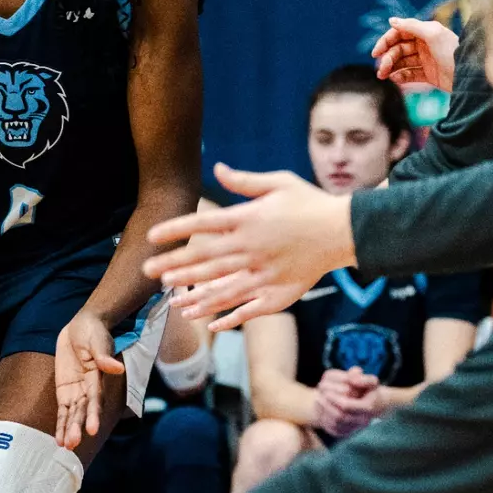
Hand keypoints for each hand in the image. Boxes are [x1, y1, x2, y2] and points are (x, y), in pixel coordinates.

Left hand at [55, 311, 124, 449]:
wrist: (82, 325)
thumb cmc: (93, 332)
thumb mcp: (98, 341)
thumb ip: (104, 356)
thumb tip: (117, 368)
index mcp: (98, 377)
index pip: (95, 399)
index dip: (94, 414)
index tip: (92, 430)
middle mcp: (88, 388)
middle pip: (83, 411)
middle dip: (77, 427)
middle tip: (72, 444)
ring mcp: (77, 391)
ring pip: (73, 414)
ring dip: (69, 430)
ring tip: (66, 446)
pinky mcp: (65, 390)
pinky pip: (63, 410)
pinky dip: (61, 424)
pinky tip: (59, 440)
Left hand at [144, 164, 353, 330]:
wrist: (345, 230)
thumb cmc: (310, 202)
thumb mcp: (278, 183)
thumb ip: (244, 181)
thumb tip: (217, 168)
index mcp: (248, 219)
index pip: (203, 223)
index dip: (176, 230)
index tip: (152, 236)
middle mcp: (252, 247)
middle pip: (206, 259)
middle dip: (174, 265)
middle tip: (148, 272)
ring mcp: (265, 273)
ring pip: (222, 287)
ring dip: (194, 293)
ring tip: (171, 299)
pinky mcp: (280, 292)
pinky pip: (250, 308)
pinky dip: (230, 317)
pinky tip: (209, 323)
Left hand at [314, 368, 379, 436]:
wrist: (370, 404)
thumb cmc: (368, 390)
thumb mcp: (370, 380)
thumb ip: (363, 378)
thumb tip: (352, 378)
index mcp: (369, 407)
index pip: (347, 406)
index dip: (334, 398)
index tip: (325, 389)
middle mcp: (362, 421)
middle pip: (340, 416)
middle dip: (327, 405)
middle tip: (319, 393)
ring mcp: (353, 428)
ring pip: (334, 423)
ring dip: (324, 410)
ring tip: (318, 398)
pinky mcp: (344, 433)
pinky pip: (331, 428)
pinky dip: (323, 417)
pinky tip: (320, 406)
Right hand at [371, 16, 457, 91]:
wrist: (470, 76)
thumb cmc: (453, 52)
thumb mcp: (433, 34)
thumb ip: (411, 26)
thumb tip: (391, 20)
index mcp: (425, 32)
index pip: (399, 34)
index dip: (386, 41)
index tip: (376, 53)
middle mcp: (424, 45)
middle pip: (398, 50)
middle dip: (388, 59)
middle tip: (381, 70)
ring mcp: (426, 61)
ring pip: (402, 63)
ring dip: (391, 69)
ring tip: (384, 76)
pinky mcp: (429, 76)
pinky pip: (410, 75)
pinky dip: (401, 78)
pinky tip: (396, 80)